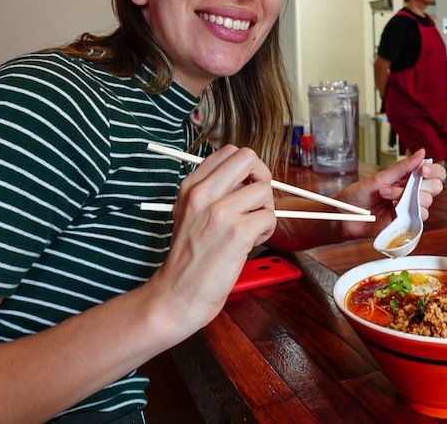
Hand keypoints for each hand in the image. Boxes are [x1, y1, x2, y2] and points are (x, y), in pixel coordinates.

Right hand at [145, 145, 276, 330]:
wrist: (177, 294)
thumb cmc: (188, 258)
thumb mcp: (188, 213)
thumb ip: (213, 191)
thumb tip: (248, 178)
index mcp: (190, 186)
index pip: (229, 152)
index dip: (245, 169)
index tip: (244, 189)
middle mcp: (203, 194)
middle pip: (248, 158)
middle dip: (261, 177)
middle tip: (256, 202)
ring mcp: (220, 212)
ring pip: (264, 189)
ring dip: (265, 210)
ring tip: (251, 229)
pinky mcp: (238, 233)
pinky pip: (269, 217)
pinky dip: (267, 231)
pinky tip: (251, 243)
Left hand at [336, 150, 444, 241]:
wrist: (345, 216)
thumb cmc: (358, 195)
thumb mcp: (379, 178)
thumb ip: (401, 168)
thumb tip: (421, 153)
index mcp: (407, 179)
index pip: (434, 173)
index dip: (434, 171)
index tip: (422, 170)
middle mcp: (411, 193)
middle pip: (435, 187)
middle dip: (419, 184)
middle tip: (397, 184)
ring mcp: (409, 209)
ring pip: (426, 202)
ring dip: (404, 196)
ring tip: (385, 195)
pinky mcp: (405, 223)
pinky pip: (418, 218)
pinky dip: (407, 211)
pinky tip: (392, 209)